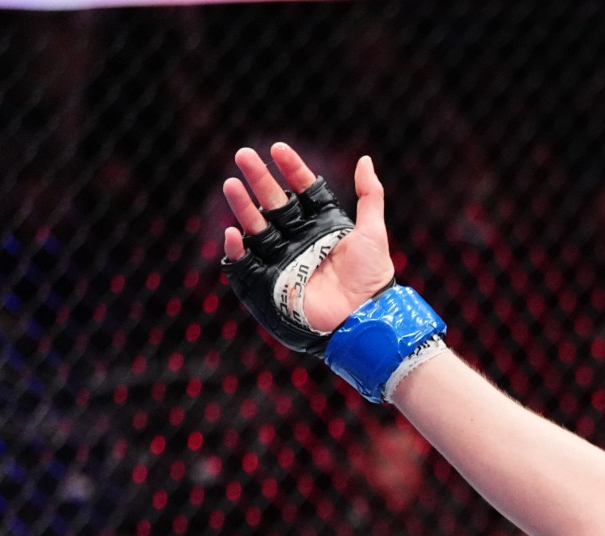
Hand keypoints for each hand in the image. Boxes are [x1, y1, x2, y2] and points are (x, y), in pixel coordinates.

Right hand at [220, 143, 393, 332]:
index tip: (278, 149)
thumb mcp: (373, 233)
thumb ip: (370, 196)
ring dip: (242, 206)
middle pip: (275, 203)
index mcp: (322, 224)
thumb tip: (365, 159)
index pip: (302, 189)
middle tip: (244, 155)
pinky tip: (233, 232)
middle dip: (259, 179)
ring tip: (231, 184)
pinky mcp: (271, 280)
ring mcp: (284, 257)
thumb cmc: (371, 277)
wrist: (365, 317)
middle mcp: (300, 237)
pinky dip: (237, 249)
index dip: (291, 169)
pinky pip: (248, 262)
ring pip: (257, 227)